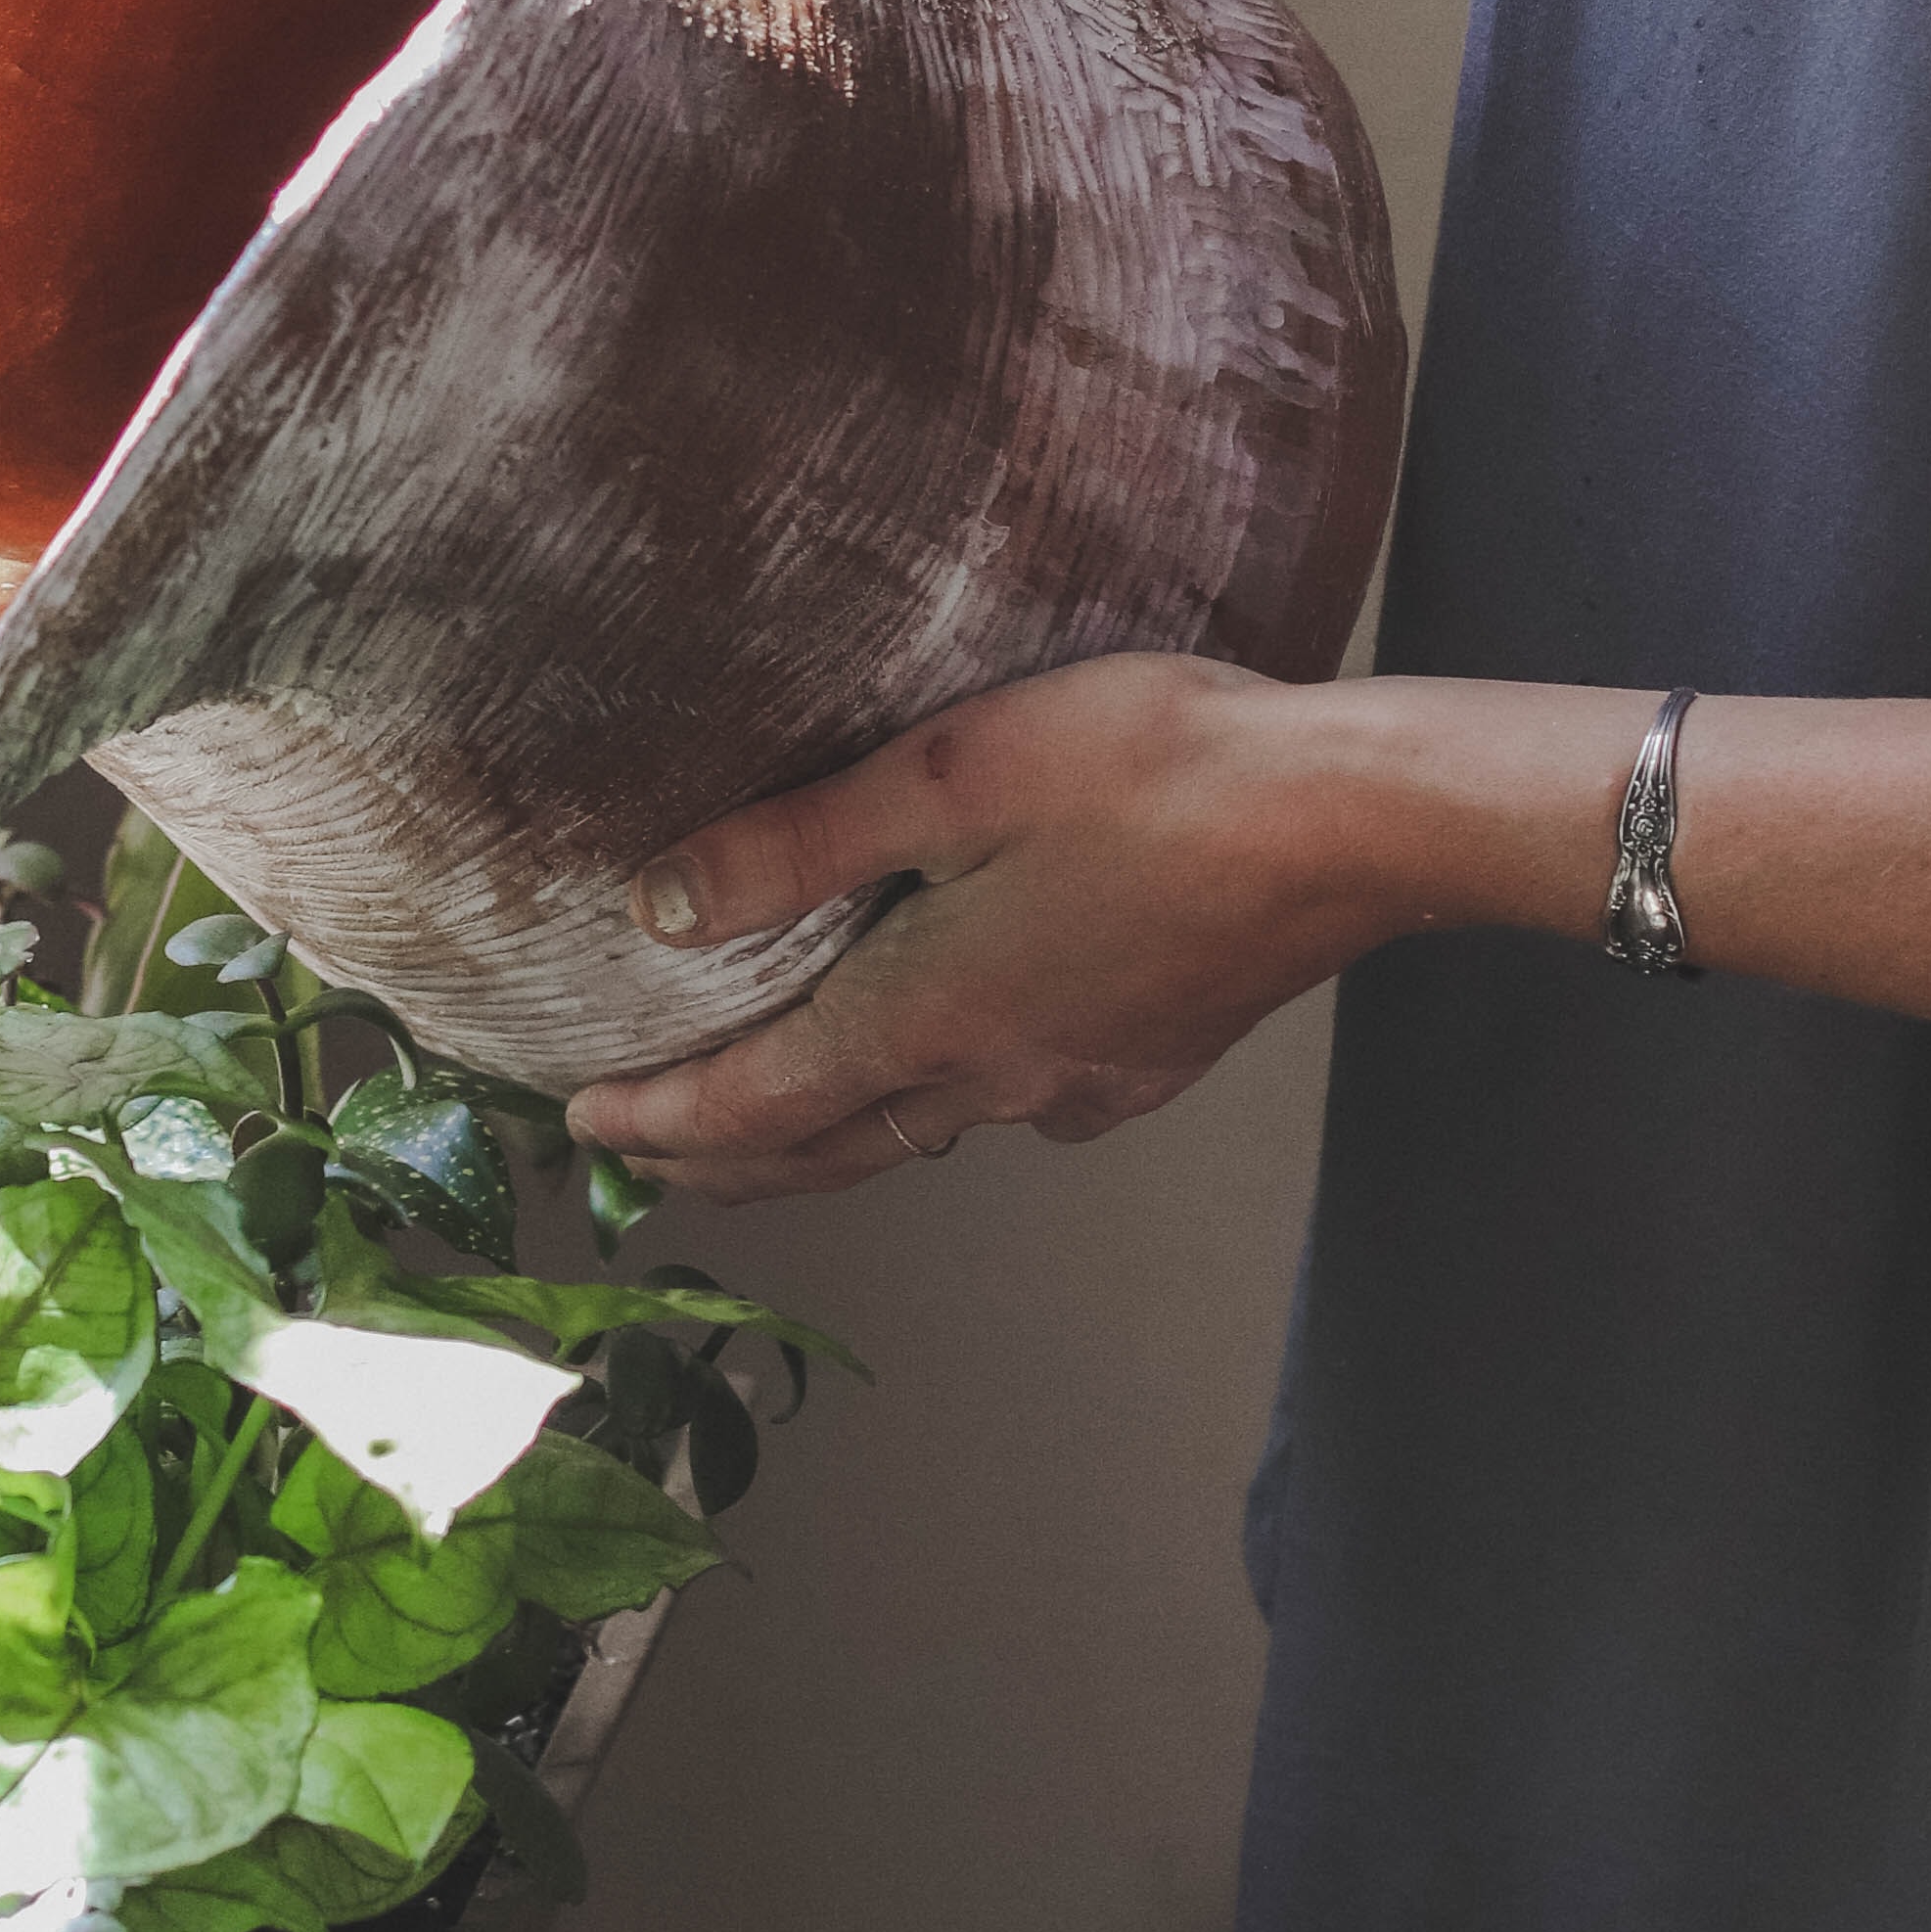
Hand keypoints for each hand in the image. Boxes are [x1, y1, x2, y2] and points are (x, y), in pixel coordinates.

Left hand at [567, 650, 1388, 1202]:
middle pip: (825, 1151)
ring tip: (764, 1120)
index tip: (582, 1129)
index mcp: (931, 1015)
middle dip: (721, 1160)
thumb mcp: (948, 772)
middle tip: (644, 1158)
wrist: (1348, 820)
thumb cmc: (1153, 771)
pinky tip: (949, 1059)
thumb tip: (659, 908)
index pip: (756, 1103)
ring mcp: (1080, 1083)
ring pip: (916, 1133)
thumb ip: (799, 845)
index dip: (658, 1122)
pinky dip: (933, 1103)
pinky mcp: (1147, 1060)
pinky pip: (1007, 1106)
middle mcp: (996, 1079)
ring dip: (821, 1138)